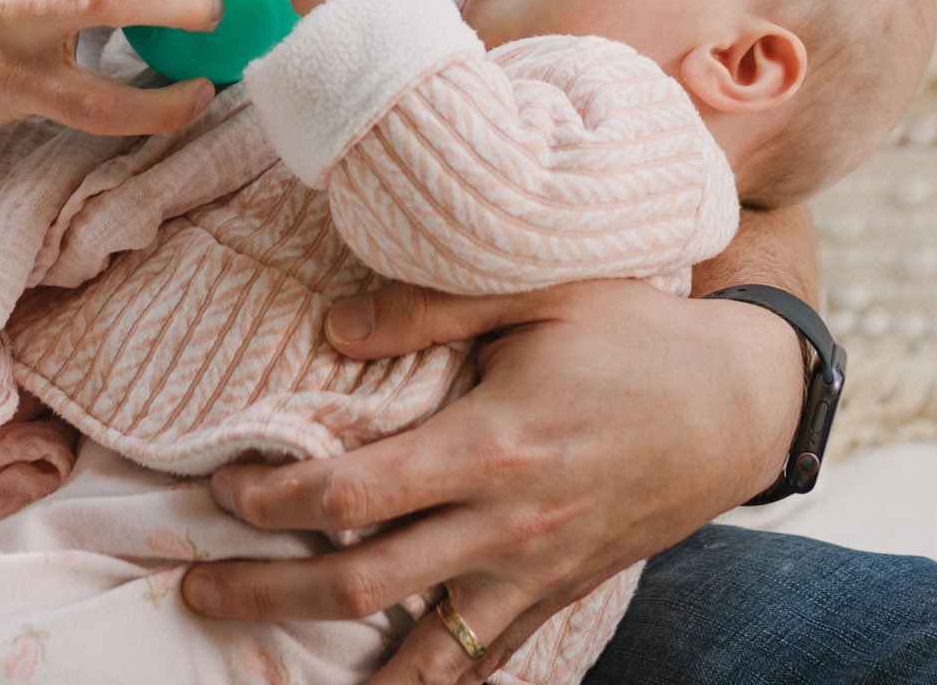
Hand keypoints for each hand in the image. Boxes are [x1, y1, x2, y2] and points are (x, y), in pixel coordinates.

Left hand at [181, 277, 803, 680]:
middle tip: (197, 590)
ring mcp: (534, 574)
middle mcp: (505, 526)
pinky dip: (426, 681)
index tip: (222, 493)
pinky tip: (381, 683)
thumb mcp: (538, 291)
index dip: (274, 502)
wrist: (739, 404)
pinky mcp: (559, 595)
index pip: (354, 494)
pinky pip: (482, 660)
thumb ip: (428, 306)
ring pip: (418, 653)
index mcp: (491, 446)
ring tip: (264, 661)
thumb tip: (330, 327)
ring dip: (334, 663)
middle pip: (362, 584)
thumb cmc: (635, 334)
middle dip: (267, 593)